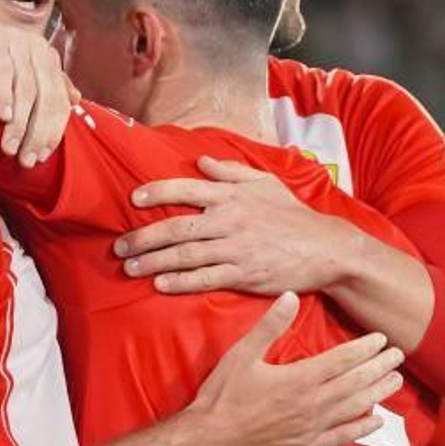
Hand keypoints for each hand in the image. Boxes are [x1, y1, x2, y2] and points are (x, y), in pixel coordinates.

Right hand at [0, 0, 78, 166]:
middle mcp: (35, 47)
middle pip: (46, 97)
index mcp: (47, 56)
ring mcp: (14, 40)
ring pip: (25, 88)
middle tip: (26, 159)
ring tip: (10, 148)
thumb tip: (75, 100)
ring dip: (19, 123)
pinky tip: (3, 117)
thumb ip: (50, 81)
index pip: (59, 100)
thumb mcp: (22, 64)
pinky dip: (4, 95)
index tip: (42, 156)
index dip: (54, 131)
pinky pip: (2, 70)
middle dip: (38, 132)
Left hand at [117, 157, 355, 294]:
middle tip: (119, 246)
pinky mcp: (244, 275)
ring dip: (153, 262)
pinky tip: (161, 284)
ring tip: (130, 267)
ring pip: (185, 255)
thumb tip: (203, 161)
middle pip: (176, 228)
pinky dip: (180, 282)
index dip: (157, 192)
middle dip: (143, 237)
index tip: (134, 198)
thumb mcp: (266, 183)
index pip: (186, 189)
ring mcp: (236, 249)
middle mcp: (229, 220)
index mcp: (232, 196)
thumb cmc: (293, 215)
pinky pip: (205, 279)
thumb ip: (232, 172)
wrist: (325, 248)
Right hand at [186, 293, 403, 445]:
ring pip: (354, 409)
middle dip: (379, 367)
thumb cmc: (223, 396)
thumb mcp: (241, 355)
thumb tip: (290, 296)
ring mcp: (312, 430)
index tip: (382, 339)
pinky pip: (342, 438)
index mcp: (298, 379)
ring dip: (377, 394)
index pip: (341, 360)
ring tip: (395, 381)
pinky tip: (375, 421)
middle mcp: (312, 405)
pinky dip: (361, 428)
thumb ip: (269, 326)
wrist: (210, 442)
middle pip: (355, 383)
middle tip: (399, 356)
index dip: (364, 348)